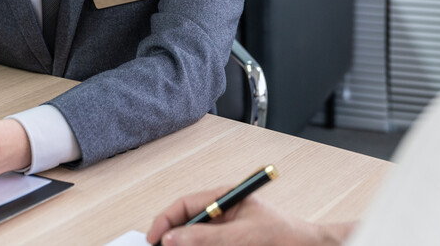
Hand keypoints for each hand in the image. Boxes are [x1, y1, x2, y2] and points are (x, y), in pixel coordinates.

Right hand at [146, 187, 354, 245]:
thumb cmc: (285, 235)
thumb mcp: (241, 235)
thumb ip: (205, 236)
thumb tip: (173, 237)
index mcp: (224, 199)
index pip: (185, 205)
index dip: (166, 220)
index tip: (154, 238)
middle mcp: (223, 215)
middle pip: (187, 224)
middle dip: (172, 238)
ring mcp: (226, 233)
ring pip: (196, 240)